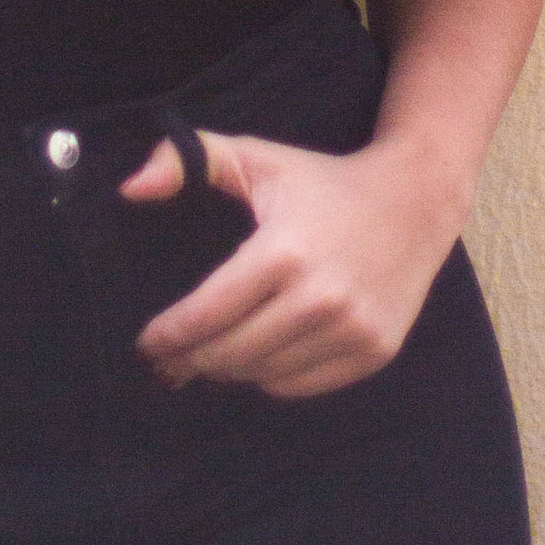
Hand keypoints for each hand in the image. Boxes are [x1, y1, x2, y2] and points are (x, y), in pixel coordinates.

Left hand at [120, 127, 460, 399]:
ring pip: (263, 376)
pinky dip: (272, 378)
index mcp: (283, 250)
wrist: (414, 201)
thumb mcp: (255, 158)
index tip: (147, 342)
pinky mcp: (373, 352)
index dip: (170, 335)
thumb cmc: (321, 182)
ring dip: (230, 370)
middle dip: (191, 360)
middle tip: (170, 360)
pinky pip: (301, 386)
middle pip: (231, 354)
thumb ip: (187, 160)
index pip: (208, 314)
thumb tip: (130, 189)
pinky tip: (259, 355)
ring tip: (211, 355)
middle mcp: (320, 298)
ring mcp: (352, 330)